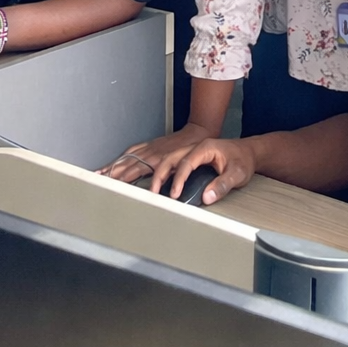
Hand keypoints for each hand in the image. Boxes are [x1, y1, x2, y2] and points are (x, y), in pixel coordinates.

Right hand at [101, 128, 255, 201]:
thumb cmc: (239, 161)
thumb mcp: (238, 173)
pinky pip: (141, 155)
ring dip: (124, 166)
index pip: (181, 163)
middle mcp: (181, 149)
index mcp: (199, 150)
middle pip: (157, 158)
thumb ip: (223, 185)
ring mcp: (173, 149)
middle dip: (136, 171)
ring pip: (145, 156)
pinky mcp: (168, 152)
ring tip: (104, 177)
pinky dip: (125, 161)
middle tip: (119, 185)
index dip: (176, 179)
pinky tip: (114, 168)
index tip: (172, 195)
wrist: (243, 149)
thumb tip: (207, 197)